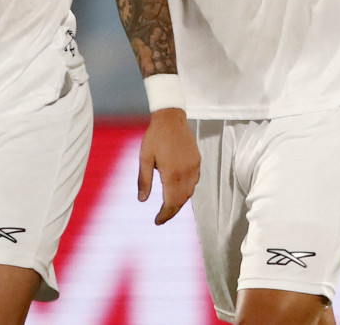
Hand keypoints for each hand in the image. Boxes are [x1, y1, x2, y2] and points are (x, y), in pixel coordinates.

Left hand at [137, 107, 199, 224]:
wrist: (171, 118)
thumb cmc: (155, 137)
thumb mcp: (144, 158)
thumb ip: (144, 180)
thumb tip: (142, 200)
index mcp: (172, 174)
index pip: (171, 202)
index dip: (165, 215)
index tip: (157, 221)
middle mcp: (186, 173)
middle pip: (181, 200)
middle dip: (172, 211)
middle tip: (162, 218)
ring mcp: (194, 167)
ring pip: (190, 192)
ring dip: (180, 202)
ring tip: (169, 207)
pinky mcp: (197, 161)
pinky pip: (194, 182)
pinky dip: (187, 191)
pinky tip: (179, 190)